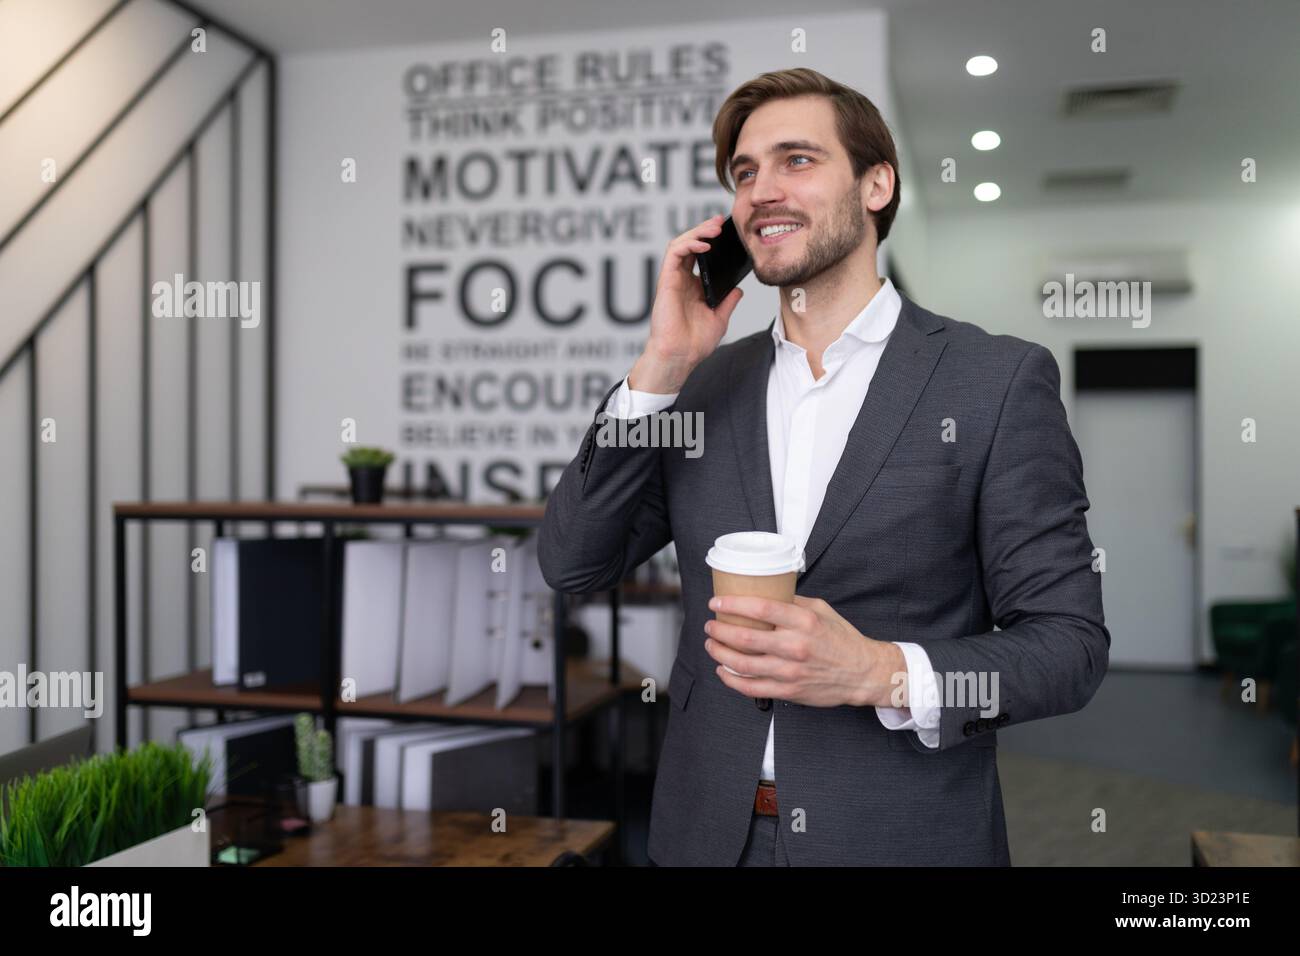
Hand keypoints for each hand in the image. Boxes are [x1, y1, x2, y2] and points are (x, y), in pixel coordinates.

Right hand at [628, 215, 745, 392]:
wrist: (680, 357)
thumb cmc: (694, 343)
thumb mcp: (720, 319)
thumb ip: (728, 302)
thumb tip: (739, 290)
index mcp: (694, 286)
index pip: (702, 255)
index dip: (712, 241)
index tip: (728, 233)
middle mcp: (682, 280)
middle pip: (691, 245)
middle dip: (705, 229)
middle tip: (721, 222)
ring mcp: (673, 279)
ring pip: (681, 244)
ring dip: (697, 232)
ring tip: (714, 228)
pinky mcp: (666, 281)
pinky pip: (674, 254)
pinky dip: (688, 244)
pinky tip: (704, 244)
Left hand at [703, 594, 908, 707]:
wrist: (862, 672)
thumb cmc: (842, 639)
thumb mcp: (821, 610)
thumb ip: (793, 602)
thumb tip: (765, 592)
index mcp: (803, 621)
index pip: (760, 608)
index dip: (732, 605)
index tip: (716, 603)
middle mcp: (795, 646)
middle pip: (745, 637)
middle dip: (720, 630)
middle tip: (710, 625)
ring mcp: (791, 671)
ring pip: (743, 664)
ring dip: (720, 654)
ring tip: (712, 645)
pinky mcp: (789, 691)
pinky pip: (751, 688)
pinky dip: (732, 680)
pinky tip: (724, 670)